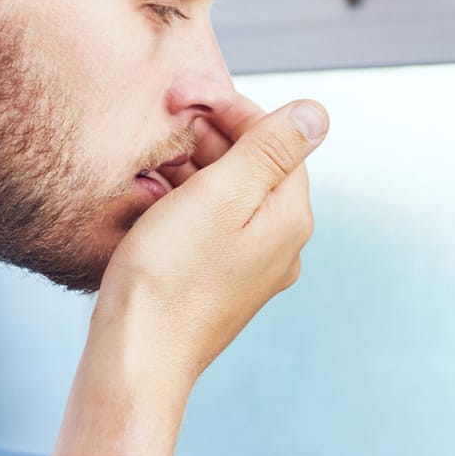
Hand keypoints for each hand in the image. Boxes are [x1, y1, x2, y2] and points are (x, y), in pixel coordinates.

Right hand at [93, 97, 327, 392]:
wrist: (136, 358)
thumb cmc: (168, 278)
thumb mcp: (219, 195)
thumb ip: (270, 149)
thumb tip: (317, 113)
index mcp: (290, 219)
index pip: (277, 139)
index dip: (233, 110)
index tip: (188, 96)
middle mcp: (281, 246)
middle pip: (255, 167)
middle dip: (211, 138)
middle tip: (165, 124)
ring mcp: (252, 269)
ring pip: (230, 195)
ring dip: (193, 169)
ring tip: (151, 163)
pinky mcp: (220, 284)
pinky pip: (211, 225)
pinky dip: (185, 202)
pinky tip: (153, 199)